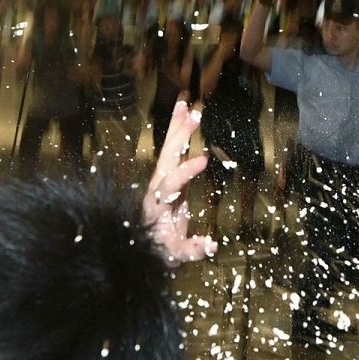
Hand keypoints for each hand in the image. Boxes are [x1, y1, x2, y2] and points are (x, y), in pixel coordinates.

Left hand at [144, 100, 215, 265]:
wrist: (147, 248)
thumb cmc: (161, 252)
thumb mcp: (176, 256)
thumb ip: (192, 250)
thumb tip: (212, 245)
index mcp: (157, 205)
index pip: (172, 184)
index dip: (185, 172)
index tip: (203, 160)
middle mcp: (157, 188)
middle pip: (167, 158)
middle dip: (179, 137)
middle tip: (194, 116)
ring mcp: (162, 181)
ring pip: (168, 150)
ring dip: (177, 127)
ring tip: (186, 103)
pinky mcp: (169, 179)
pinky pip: (174, 152)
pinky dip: (179, 133)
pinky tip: (186, 115)